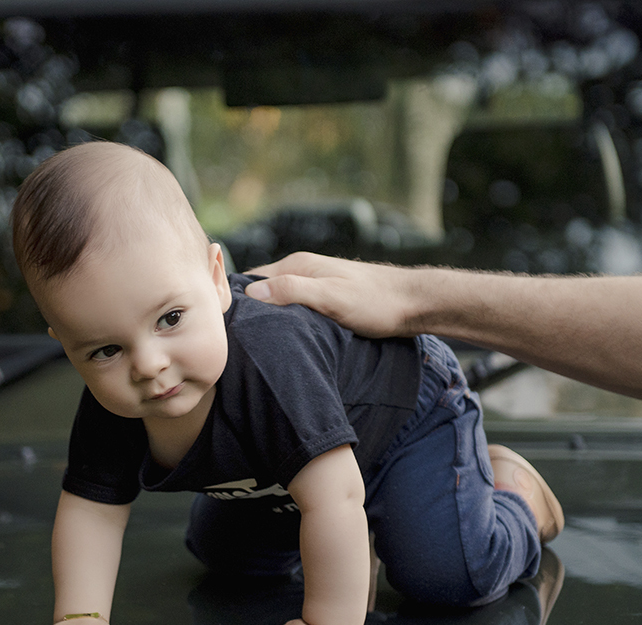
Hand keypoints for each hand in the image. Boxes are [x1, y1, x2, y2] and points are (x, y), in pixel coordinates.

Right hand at [245, 253, 419, 338]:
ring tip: (257, 342)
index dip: (235, 301)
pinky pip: (292, 307)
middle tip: (239, 340)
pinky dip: (284, 320)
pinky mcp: (323, 297)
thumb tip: (251, 293)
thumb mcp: (331, 297)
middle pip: (261, 291)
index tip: (227, 327)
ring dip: (267, 318)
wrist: (413, 303)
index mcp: (296, 265)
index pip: (250, 280)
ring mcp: (312, 283)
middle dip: (249, 312)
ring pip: (276, 300)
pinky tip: (284, 337)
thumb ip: (292, 291)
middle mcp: (300, 270)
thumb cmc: (375, 302)